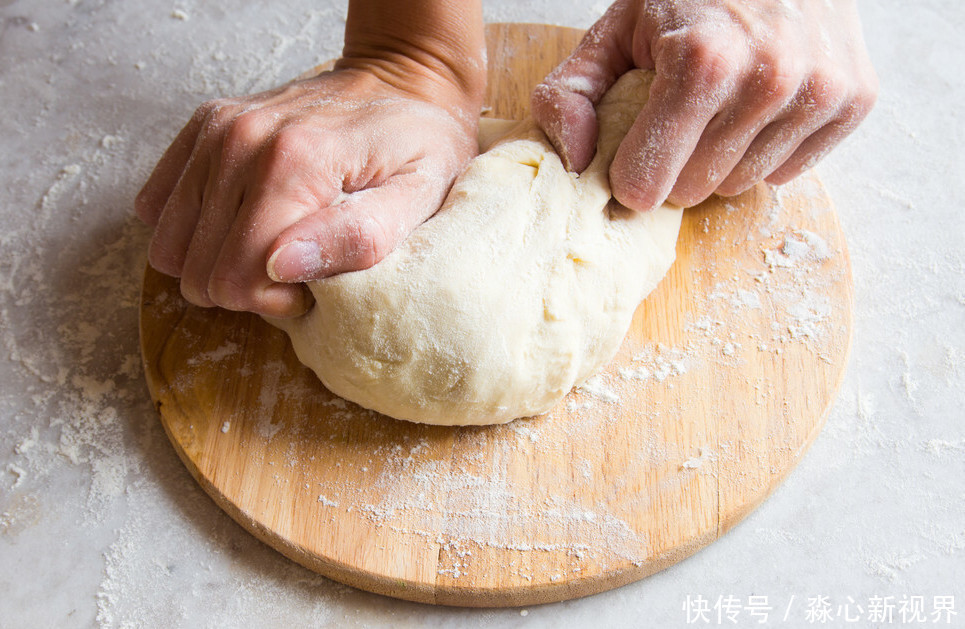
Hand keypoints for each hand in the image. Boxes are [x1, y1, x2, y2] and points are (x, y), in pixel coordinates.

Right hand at [136, 0, 484, 317]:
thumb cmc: (418, 147)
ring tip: (271, 245)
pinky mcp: (204, 127)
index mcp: (295, 164)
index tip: (312, 286)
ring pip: (170, 246)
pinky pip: (157, 207)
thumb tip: (281, 265)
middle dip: (245, 287)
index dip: (272, 301)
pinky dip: (194, 229)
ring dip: (217, 261)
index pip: (235, 277)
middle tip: (296, 269)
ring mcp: (216, 130)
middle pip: (198, 270)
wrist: (402, 79)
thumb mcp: (416, 199)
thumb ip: (358, 237)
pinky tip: (241, 221)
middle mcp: (241, 141)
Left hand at [532, 0, 877, 210]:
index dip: (629, 172)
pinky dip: (765, 151)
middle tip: (677, 117)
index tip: (629, 150)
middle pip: (692, 191)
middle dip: (674, 164)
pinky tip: (758, 106)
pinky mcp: (855, 99)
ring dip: (720, 159)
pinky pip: (788, 173)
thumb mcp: (614, 30)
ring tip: (719, 104)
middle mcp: (769, 78)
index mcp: (701, 62)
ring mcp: (820, 90)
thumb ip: (570, 95)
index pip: (646, 184)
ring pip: (740, 185)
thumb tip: (576, 162)